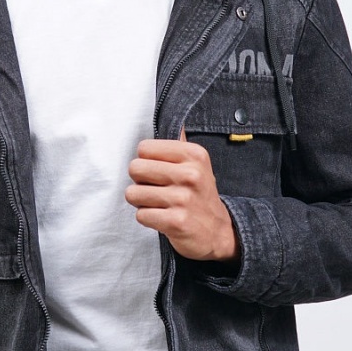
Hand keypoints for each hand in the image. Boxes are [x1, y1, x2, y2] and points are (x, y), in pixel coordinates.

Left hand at [126, 128, 240, 262]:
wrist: (219, 232)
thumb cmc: (199, 195)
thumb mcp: (197, 165)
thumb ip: (180, 144)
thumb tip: (172, 118)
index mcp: (194, 154)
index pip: (144, 148)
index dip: (146, 162)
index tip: (160, 173)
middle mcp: (190, 174)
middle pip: (135, 168)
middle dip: (140, 182)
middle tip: (156, 190)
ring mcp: (183, 199)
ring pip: (133, 193)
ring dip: (141, 202)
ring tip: (160, 205)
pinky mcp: (176, 221)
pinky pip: (140, 215)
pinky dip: (147, 218)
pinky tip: (163, 218)